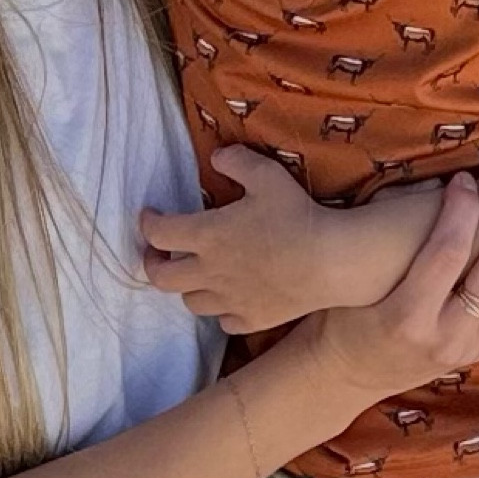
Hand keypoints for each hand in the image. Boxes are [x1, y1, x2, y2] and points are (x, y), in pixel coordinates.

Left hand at [140, 150, 358, 328]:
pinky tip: (229, 299)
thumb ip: (236, 162)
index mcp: (207, 236)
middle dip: (153, 264)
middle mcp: (210, 273)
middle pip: (161, 278)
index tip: (150, 216)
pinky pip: (223, 321)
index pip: (158, 233)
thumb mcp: (267, 175)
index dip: (148, 223)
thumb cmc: (297, 215)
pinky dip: (221, 310)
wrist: (330, 262)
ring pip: (190, 302)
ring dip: (187, 287)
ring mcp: (229, 300)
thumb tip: (216, 156)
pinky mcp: (251, 320)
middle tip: (157, 254)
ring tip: (195, 275)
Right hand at [292, 166, 478, 423]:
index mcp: (404, 318)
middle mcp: (442, 337)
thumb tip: (433, 183)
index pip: (444, 256)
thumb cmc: (343, 315)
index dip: (460, 212)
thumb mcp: (353, 281)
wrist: (346, 375)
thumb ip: (392, 237)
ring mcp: (468, 347)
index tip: (465, 178)